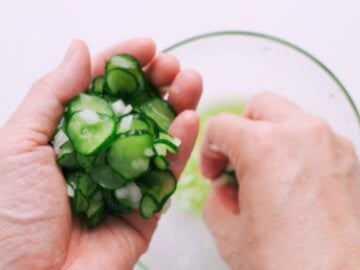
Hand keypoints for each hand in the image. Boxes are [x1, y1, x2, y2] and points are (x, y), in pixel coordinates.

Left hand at [0, 39, 201, 269]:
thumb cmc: (8, 220)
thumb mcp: (17, 145)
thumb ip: (53, 95)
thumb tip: (78, 51)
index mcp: (63, 138)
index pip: (98, 91)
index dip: (122, 66)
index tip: (146, 48)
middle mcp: (96, 156)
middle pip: (133, 111)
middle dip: (156, 83)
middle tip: (172, 66)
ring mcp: (123, 181)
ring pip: (157, 138)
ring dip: (176, 107)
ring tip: (190, 83)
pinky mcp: (145, 208)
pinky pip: (167, 173)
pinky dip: (181, 146)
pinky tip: (189, 120)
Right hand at [201, 93, 359, 269]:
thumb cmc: (294, 268)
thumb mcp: (232, 237)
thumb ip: (218, 202)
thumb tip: (226, 191)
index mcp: (265, 147)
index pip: (222, 125)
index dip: (210, 149)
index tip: (214, 170)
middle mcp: (303, 134)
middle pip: (262, 106)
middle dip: (243, 130)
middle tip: (237, 162)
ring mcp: (332, 145)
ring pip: (293, 119)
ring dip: (274, 138)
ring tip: (269, 177)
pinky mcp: (350, 161)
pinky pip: (318, 139)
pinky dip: (301, 151)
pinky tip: (296, 186)